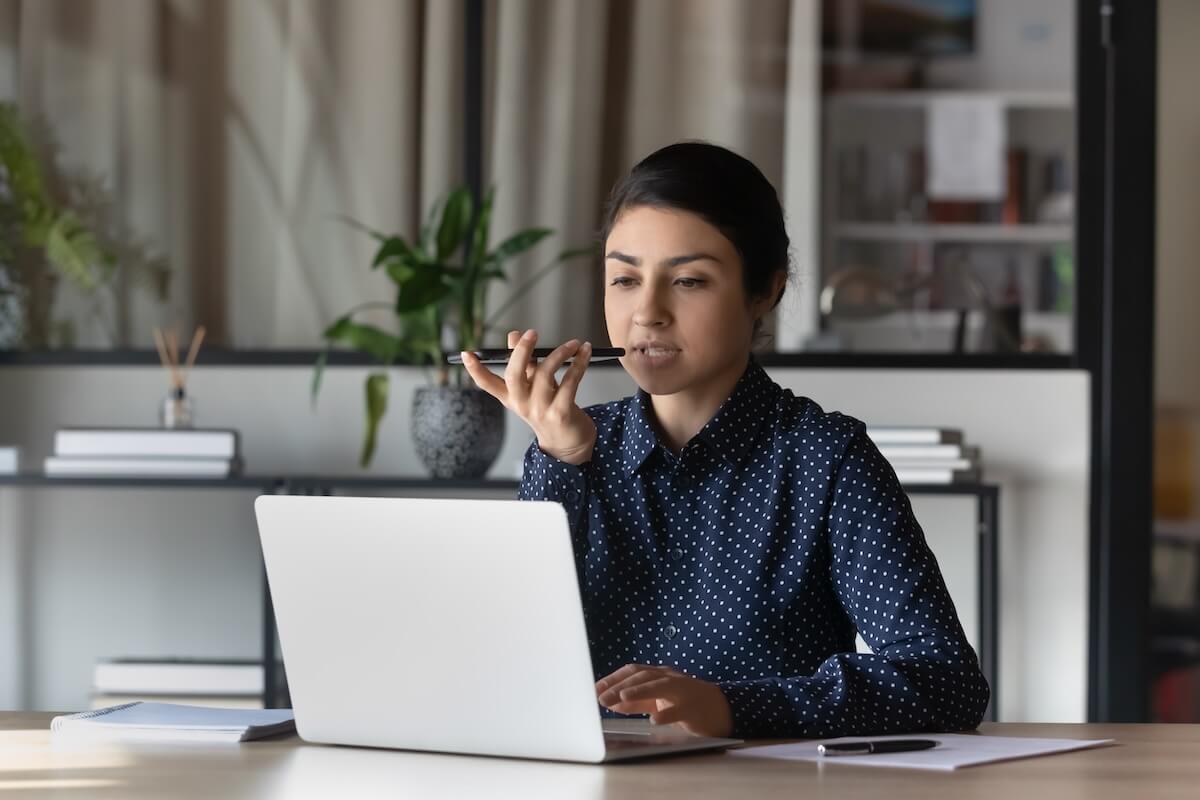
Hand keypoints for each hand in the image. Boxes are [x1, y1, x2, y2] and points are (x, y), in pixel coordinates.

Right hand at [460, 329, 596, 464]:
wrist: (568, 442)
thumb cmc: (549, 409)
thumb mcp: (533, 387)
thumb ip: (525, 363)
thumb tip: (513, 335)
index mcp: (510, 397)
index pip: (486, 384)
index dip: (475, 370)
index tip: (466, 354)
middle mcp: (521, 404)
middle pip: (513, 375)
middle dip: (521, 351)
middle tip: (531, 333)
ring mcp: (540, 410)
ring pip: (545, 373)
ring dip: (561, 353)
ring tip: (573, 343)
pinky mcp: (560, 412)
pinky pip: (569, 382)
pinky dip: (579, 363)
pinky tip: (584, 352)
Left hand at [595, 664, 733, 737]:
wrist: (720, 709)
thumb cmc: (685, 703)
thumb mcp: (659, 700)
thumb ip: (637, 701)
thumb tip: (611, 702)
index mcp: (660, 675)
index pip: (633, 671)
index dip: (614, 678)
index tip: (595, 688)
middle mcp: (670, 679)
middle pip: (642, 677)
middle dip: (620, 686)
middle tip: (601, 698)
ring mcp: (682, 692)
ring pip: (659, 687)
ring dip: (639, 692)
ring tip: (622, 697)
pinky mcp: (693, 710)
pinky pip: (678, 711)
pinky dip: (666, 714)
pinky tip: (654, 720)